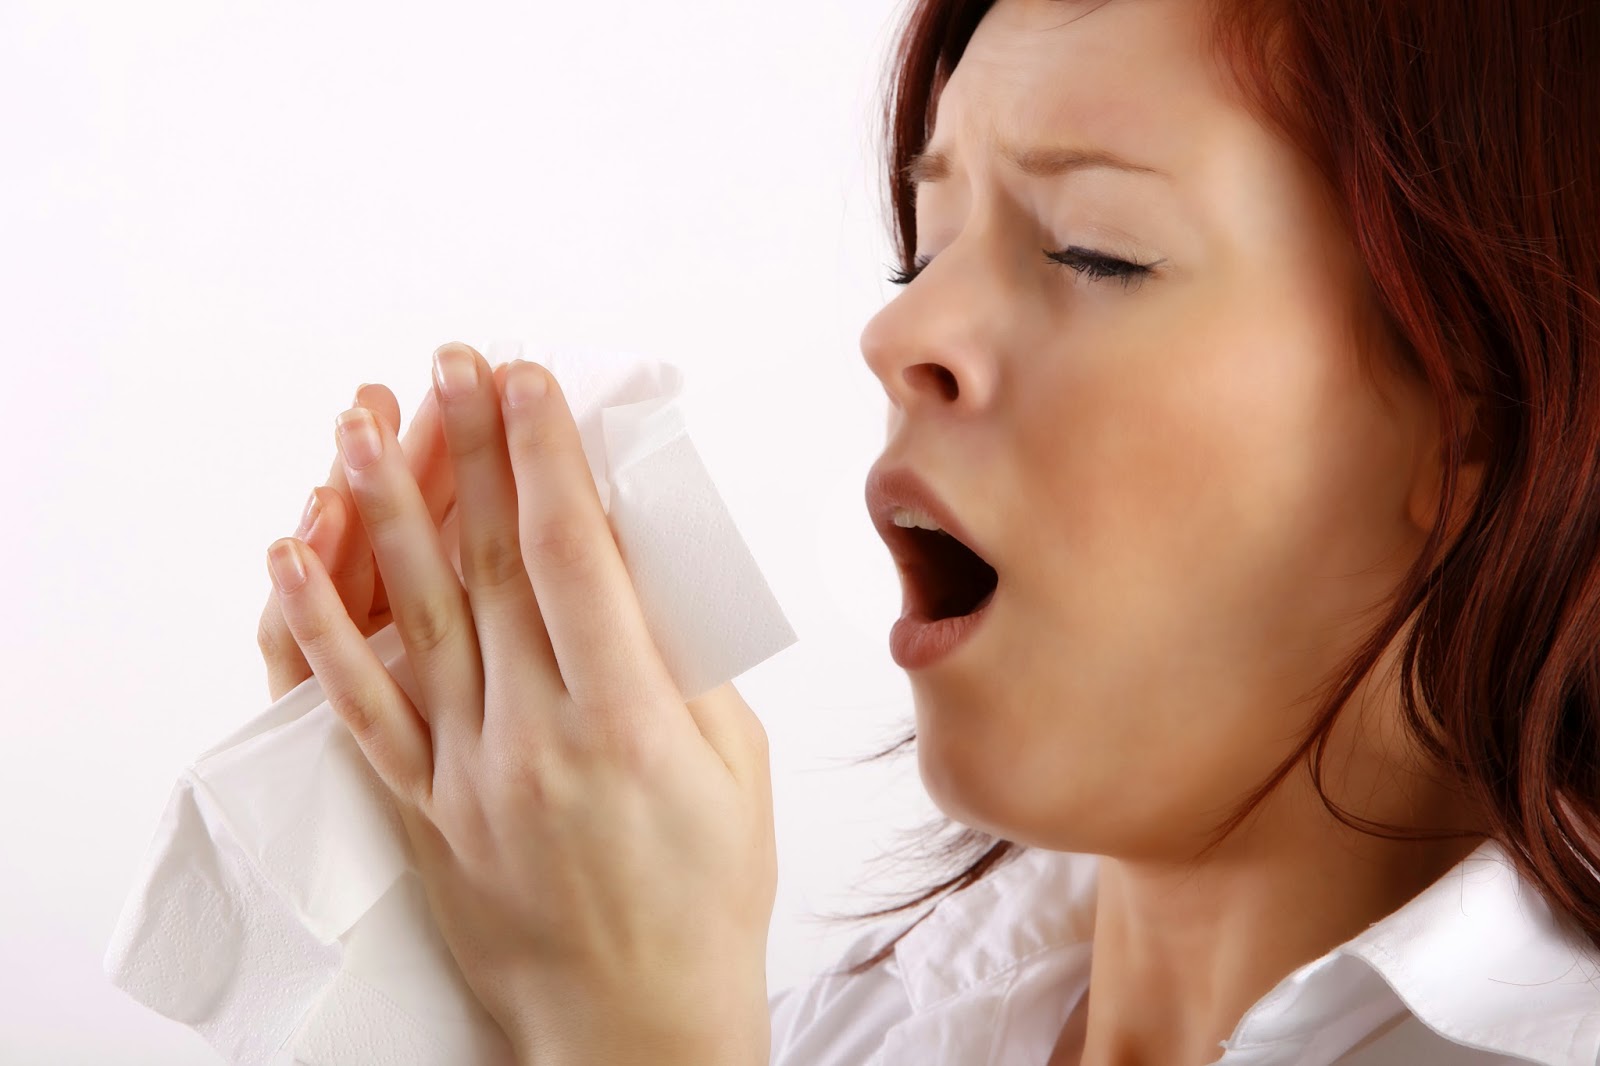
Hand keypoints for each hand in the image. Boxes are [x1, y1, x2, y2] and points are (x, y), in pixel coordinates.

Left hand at [266, 344, 776, 1065]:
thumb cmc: (704, 897)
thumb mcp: (736, 766)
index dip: (546, 457)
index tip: (528, 380)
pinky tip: (291, 557)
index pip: (573, 557)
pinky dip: (317, 627)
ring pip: (414, 615)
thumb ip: (684, 658)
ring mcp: (466, 774)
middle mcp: (536, 740)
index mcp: (631, 723)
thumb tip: (634, 556)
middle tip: (450, 364)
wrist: (634, 1024)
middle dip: (467, 449)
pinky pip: (356, 706)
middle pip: (488, 565)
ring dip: (385, 507)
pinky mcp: (420, 808)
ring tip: (362, 420)